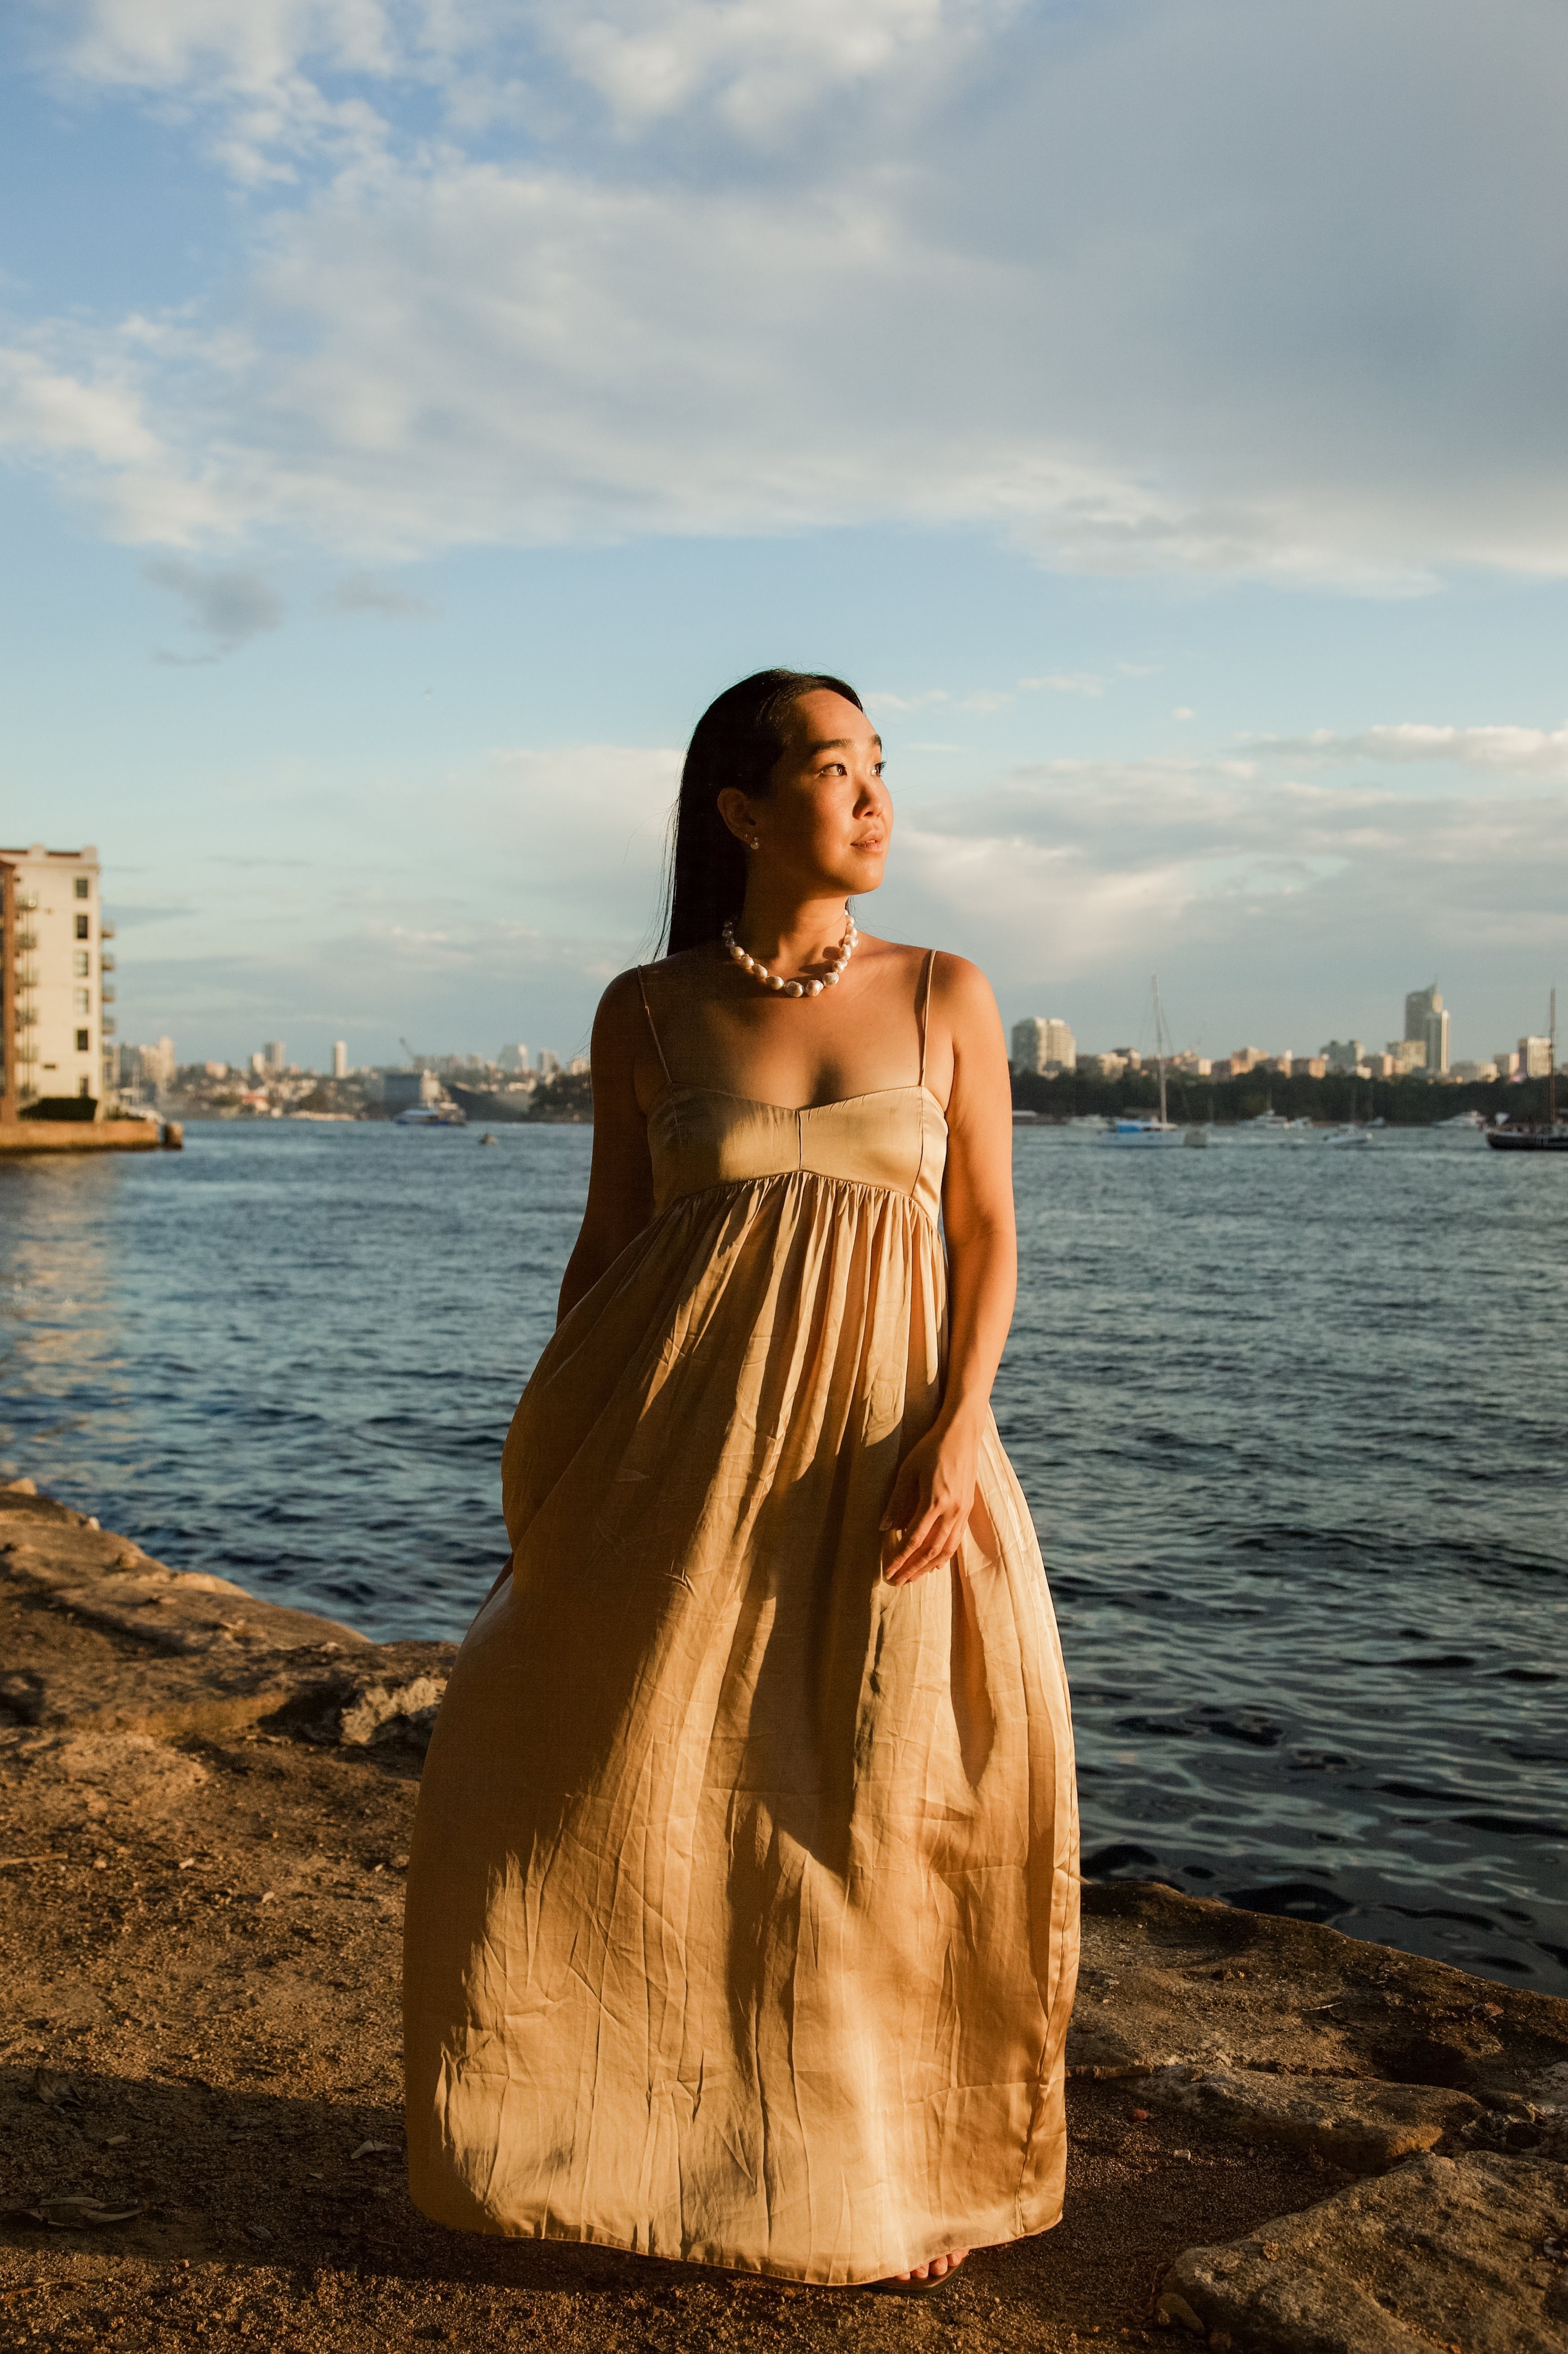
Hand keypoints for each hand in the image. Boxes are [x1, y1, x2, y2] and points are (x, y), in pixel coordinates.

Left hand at [879, 1418, 978, 1585]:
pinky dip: (945, 1554)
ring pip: (946, 1549)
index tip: (888, 1572)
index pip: (914, 1539)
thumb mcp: (907, 1471)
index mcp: (935, 1500)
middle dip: (913, 1569)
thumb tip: (883, 1528)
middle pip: (931, 1550)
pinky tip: (936, 1564)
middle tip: (897, 1582)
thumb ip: (897, 1501)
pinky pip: (956, 1539)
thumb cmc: (931, 1449)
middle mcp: (952, 1510)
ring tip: (913, 1578)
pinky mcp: (968, 1508)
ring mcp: (963, 1511)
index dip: (900, 1559)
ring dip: (928, 1566)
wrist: (962, 1435)